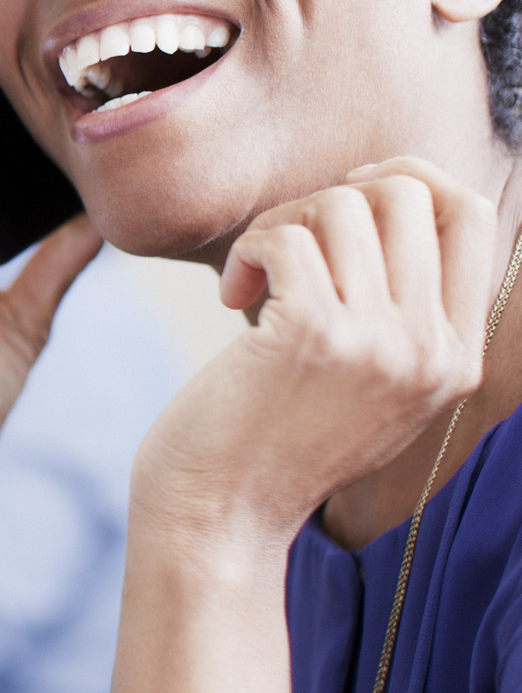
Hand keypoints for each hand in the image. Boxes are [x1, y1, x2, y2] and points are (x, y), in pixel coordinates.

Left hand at [135, 157, 497, 541]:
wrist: (220, 515)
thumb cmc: (274, 440)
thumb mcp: (369, 384)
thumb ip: (400, 312)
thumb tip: (387, 197)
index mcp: (457, 358)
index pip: (471, 215)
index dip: (408, 177)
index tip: (346, 193)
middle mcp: (431, 350)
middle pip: (407, 194)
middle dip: (327, 198)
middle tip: (284, 246)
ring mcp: (378, 342)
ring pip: (341, 204)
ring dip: (279, 224)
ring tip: (255, 278)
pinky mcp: (313, 335)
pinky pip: (285, 235)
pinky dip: (249, 250)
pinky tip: (234, 294)